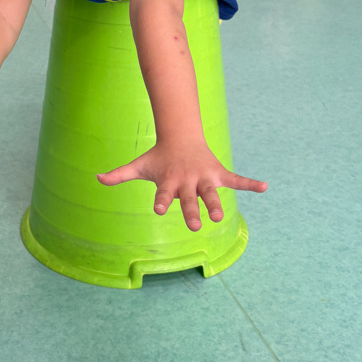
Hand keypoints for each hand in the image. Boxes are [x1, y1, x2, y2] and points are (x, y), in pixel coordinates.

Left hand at [97, 142, 266, 231]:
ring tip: (221, 215)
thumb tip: (96, 178)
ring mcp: (204, 178)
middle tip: (194, 224)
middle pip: (189, 199)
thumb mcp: (139, 166)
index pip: (163, 193)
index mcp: (169, 181)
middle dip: (191, 210)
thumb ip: (119, 175)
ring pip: (212, 193)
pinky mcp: (218, 174)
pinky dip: (250, 183)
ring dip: (216, 203)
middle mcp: (187, 181)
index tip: (158, 209)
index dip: (161, 201)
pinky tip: (265, 187)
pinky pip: (236, 180)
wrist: (180, 137)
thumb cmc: (158, 158)